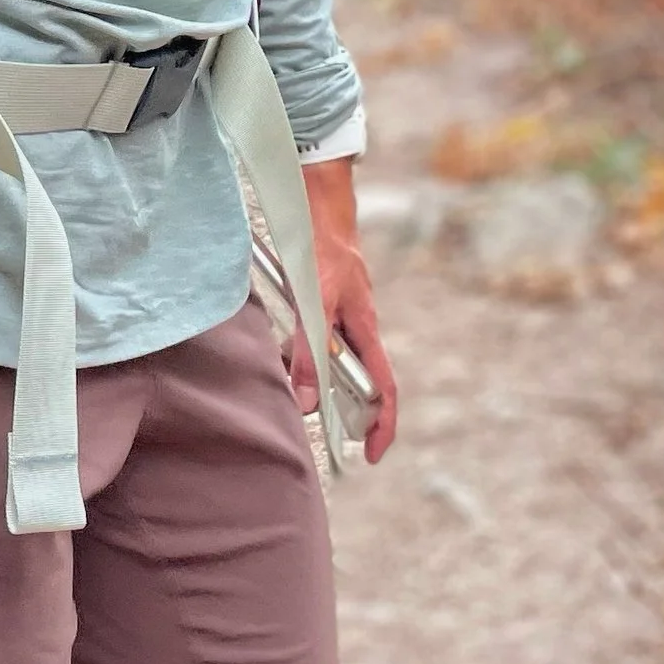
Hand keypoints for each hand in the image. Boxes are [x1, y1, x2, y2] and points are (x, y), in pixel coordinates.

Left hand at [285, 154, 399, 464]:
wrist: (319, 210)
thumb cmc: (325, 252)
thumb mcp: (314, 304)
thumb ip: (308, 352)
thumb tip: (305, 401)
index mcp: (366, 331)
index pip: (383, 388)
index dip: (382, 424)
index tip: (370, 453)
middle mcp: (357, 330)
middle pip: (355, 381)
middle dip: (338, 406)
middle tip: (316, 424)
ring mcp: (341, 319)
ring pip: (328, 362)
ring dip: (309, 374)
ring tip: (287, 373)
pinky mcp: (324, 307)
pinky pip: (314, 341)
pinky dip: (297, 352)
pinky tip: (280, 347)